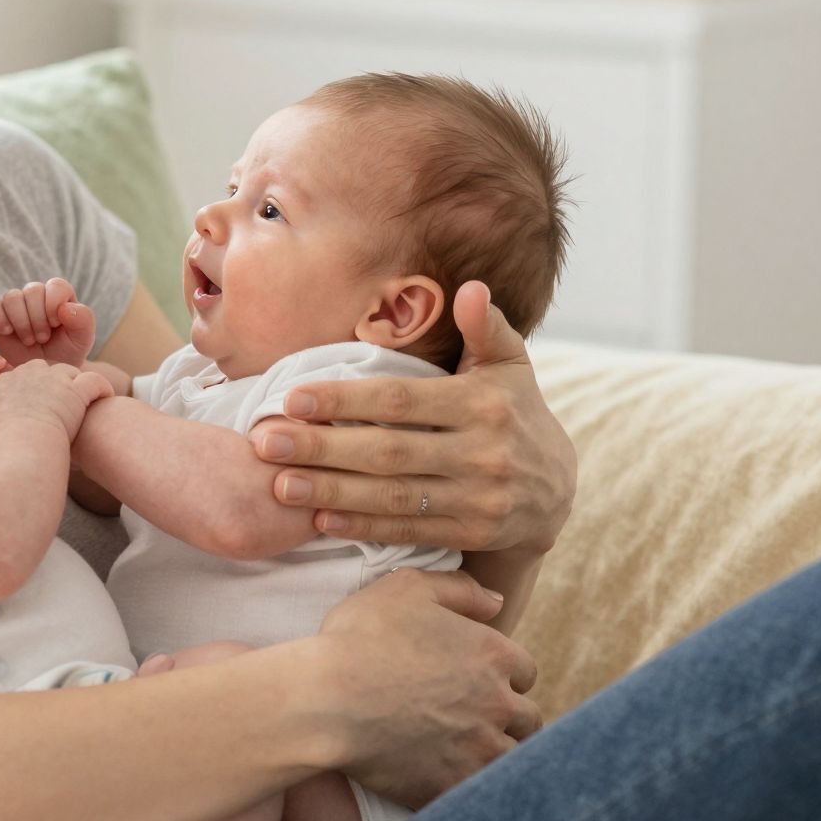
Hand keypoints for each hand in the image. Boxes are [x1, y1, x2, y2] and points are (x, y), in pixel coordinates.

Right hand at [0, 278, 95, 368]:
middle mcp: (38, 295)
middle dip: (38, 318)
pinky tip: (8, 332)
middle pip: (32, 290)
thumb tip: (64, 307)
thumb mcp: (82, 340)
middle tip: (42, 339)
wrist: (44, 373)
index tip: (55, 326)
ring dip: (21, 322)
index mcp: (60, 295)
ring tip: (29, 340)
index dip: (53, 305)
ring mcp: (16, 304)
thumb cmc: (65, 354)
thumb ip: (83, 320)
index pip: (56, 286)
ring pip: (12, 297)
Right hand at [0, 360, 113, 442]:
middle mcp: (31, 374)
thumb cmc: (6, 443)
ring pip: (71, 372)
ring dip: (78, 383)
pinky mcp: (76, 390)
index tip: (42, 399)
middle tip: (65, 396)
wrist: (21, 443)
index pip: (25, 374)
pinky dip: (103, 388)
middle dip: (56, 379)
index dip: (35, 385)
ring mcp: (55, 380)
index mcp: (7, 380)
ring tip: (87, 397)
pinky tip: (107, 396)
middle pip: (48, 368)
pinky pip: (95, 381)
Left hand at [250, 281, 576, 551]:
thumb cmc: (516, 412)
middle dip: (322, 448)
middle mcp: (482, 453)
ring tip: (278, 484)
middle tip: (264, 441)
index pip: (402, 401)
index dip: (345, 400)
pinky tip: (319, 519)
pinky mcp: (469, 533)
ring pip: (392, 497)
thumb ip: (487, 327)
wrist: (556, 491)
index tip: (292, 397)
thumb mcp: (511, 366)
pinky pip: (407, 531)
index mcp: (483, 404)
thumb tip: (470, 288)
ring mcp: (477, 499)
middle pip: (388, 452)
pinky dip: (362, 527)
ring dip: (331, 492)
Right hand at [312, 567, 539, 807]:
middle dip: (508, 718)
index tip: (482, 683)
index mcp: (492, 654)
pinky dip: (475, 787)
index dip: (504, 676)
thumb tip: (497, 602)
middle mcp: (497, 702)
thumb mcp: (406, 588)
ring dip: (499, 754)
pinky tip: (454, 780)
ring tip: (471, 753)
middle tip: (478, 720)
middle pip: (528, 719)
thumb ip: (459, 590)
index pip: (525, 671)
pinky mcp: (455, 785)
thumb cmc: (360, 638)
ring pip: (514, 759)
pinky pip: (485, 793)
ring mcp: (479, 748)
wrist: (325, 700)